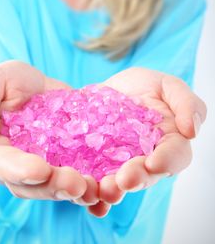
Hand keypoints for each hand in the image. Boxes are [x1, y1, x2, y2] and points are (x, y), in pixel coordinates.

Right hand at [0, 60, 98, 206]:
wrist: (41, 86)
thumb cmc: (11, 81)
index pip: (2, 164)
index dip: (19, 170)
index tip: (41, 170)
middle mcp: (17, 166)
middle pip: (31, 185)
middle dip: (53, 187)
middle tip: (77, 184)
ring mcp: (44, 167)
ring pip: (55, 187)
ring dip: (74, 191)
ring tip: (95, 188)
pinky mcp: (66, 163)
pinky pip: (77, 177)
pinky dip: (92, 184)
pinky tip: (106, 185)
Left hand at [88, 67, 206, 215]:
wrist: (113, 88)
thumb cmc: (147, 86)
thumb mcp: (168, 86)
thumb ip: (185, 103)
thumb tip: (191, 130)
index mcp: (169, 142)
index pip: (175, 156)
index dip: (166, 161)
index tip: (153, 163)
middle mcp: (146, 159)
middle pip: (146, 175)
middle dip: (136, 179)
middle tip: (123, 180)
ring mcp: (121, 164)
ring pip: (120, 182)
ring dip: (112, 190)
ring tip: (102, 190)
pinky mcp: (98, 164)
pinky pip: (95, 179)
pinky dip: (91, 190)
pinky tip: (85, 191)